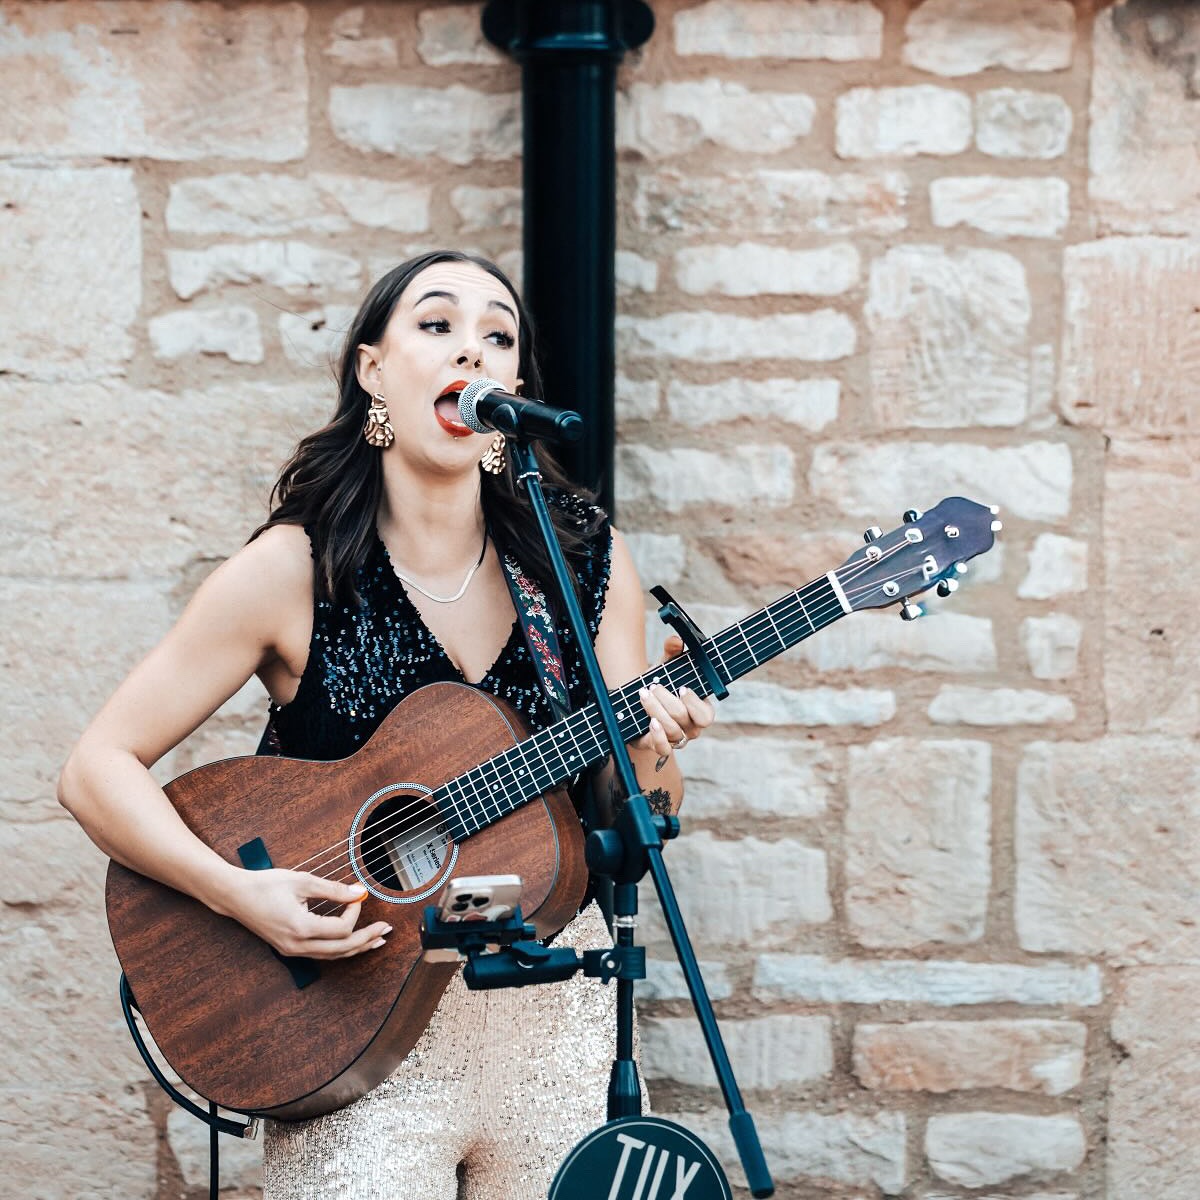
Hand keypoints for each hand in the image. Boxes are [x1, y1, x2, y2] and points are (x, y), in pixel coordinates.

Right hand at [223, 868, 391, 959]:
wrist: (235, 896)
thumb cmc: (265, 885)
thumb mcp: (302, 881)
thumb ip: (332, 889)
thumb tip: (358, 891)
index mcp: (300, 928)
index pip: (341, 929)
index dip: (355, 911)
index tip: (357, 894)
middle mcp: (297, 946)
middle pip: (341, 949)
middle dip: (367, 939)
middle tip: (386, 930)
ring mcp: (292, 950)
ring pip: (332, 955)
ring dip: (356, 947)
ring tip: (376, 941)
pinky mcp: (290, 948)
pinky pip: (321, 953)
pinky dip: (340, 948)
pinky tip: (351, 943)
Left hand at [634, 634, 715, 763]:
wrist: (638, 698)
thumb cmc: (661, 682)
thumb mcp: (666, 665)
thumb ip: (672, 651)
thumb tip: (676, 641)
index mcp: (699, 709)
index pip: (706, 716)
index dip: (695, 704)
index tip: (682, 688)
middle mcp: (690, 727)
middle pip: (685, 720)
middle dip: (667, 701)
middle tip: (653, 686)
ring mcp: (675, 739)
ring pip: (672, 731)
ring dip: (656, 711)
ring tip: (643, 695)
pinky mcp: (658, 745)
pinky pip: (663, 749)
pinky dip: (657, 737)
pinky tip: (649, 721)